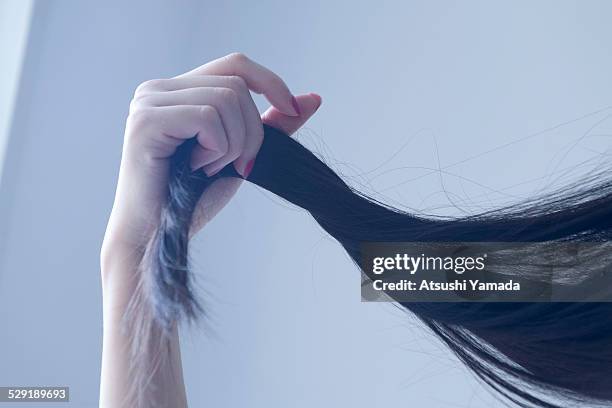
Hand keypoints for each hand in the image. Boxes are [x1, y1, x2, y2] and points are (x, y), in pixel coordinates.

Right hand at [101, 53, 321, 270]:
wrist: (157, 236)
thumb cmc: (192, 199)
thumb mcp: (241, 153)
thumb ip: (271, 125)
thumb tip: (313, 99)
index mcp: (179, 92)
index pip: (235, 64)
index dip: (271, 82)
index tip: (293, 110)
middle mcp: (159, 89)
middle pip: (236, 84)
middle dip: (252, 131)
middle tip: (240, 165)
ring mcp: (149, 102)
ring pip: (226, 99)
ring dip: (232, 144)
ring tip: (209, 169)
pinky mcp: (146, 120)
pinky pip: (207, 117)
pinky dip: (216, 149)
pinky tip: (196, 169)